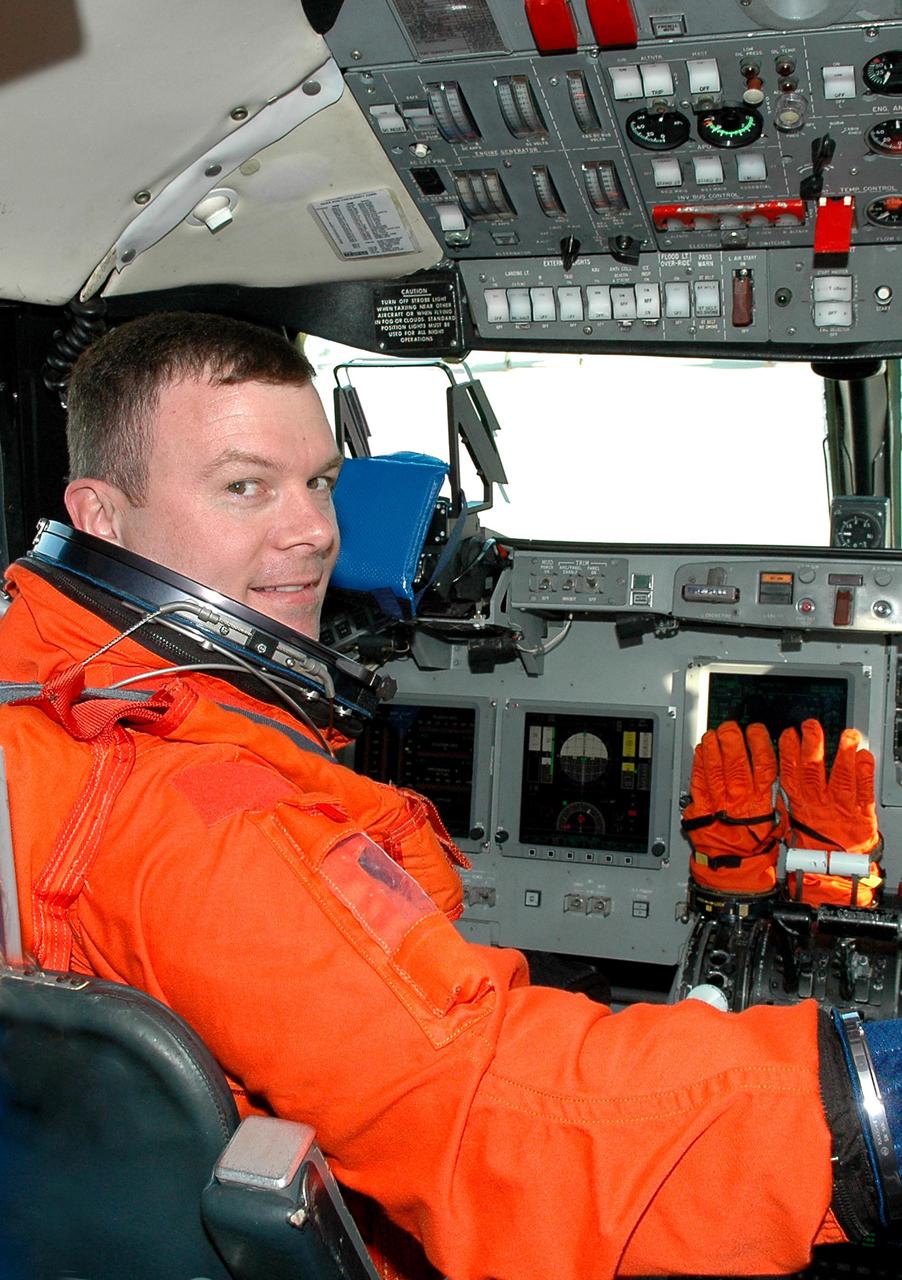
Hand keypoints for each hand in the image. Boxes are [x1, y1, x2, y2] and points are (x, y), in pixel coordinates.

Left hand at [682, 721, 781, 895]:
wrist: (734, 868)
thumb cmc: (755, 845)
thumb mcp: (773, 819)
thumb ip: (771, 794)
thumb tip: (770, 769)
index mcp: (761, 801)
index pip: (763, 765)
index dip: (759, 743)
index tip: (755, 730)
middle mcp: (740, 800)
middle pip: (737, 763)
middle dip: (733, 740)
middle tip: (730, 727)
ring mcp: (719, 803)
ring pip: (716, 769)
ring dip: (714, 748)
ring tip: (714, 733)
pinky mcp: (701, 808)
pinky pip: (698, 781)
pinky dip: (699, 763)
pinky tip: (701, 749)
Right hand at [778, 719, 877, 853]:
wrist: (833, 874)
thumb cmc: (814, 848)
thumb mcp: (794, 824)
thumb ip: (788, 802)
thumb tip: (778, 781)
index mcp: (800, 805)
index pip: (790, 774)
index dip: (788, 753)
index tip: (789, 734)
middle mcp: (818, 804)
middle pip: (813, 771)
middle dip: (812, 745)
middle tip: (811, 726)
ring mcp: (840, 809)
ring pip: (840, 778)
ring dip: (843, 754)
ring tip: (847, 736)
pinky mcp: (862, 815)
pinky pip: (864, 792)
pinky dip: (865, 773)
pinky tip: (865, 756)